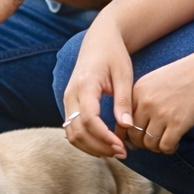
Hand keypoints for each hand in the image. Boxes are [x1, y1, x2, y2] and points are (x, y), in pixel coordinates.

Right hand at [60, 22, 129, 158]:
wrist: (98, 41)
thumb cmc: (114, 55)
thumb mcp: (124, 74)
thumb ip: (123, 101)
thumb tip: (126, 126)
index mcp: (85, 84)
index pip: (88, 118)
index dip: (104, 136)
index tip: (122, 146)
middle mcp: (71, 94)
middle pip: (77, 130)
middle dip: (99, 146)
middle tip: (123, 152)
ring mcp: (67, 100)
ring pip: (72, 133)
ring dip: (92, 147)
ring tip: (115, 151)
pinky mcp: (69, 104)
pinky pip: (72, 129)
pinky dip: (86, 141)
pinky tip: (105, 144)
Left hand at [127, 52, 193, 154]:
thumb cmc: (184, 75)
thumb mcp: (154, 81)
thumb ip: (141, 99)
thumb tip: (130, 126)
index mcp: (137, 91)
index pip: (122, 121)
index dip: (127, 134)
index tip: (135, 139)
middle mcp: (146, 102)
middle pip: (134, 135)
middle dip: (141, 143)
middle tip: (152, 143)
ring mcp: (162, 113)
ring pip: (149, 144)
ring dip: (156, 147)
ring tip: (164, 142)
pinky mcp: (178, 122)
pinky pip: (165, 146)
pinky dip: (169, 149)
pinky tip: (175, 142)